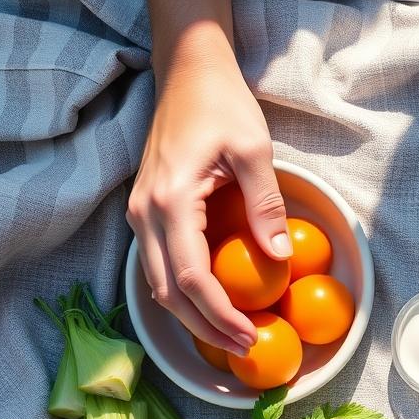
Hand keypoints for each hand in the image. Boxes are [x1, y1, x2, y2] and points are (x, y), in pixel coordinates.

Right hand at [127, 37, 288, 355]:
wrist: (187, 72)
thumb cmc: (222, 105)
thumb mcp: (256, 150)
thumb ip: (266, 204)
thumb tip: (281, 258)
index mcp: (170, 200)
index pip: (190, 277)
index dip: (219, 314)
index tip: (250, 334)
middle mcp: (144, 212)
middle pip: (166, 292)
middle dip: (205, 327)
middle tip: (245, 346)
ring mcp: (138, 212)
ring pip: (155, 283)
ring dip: (192, 315)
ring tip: (232, 334)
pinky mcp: (144, 210)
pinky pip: (156, 265)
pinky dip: (181, 293)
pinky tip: (212, 305)